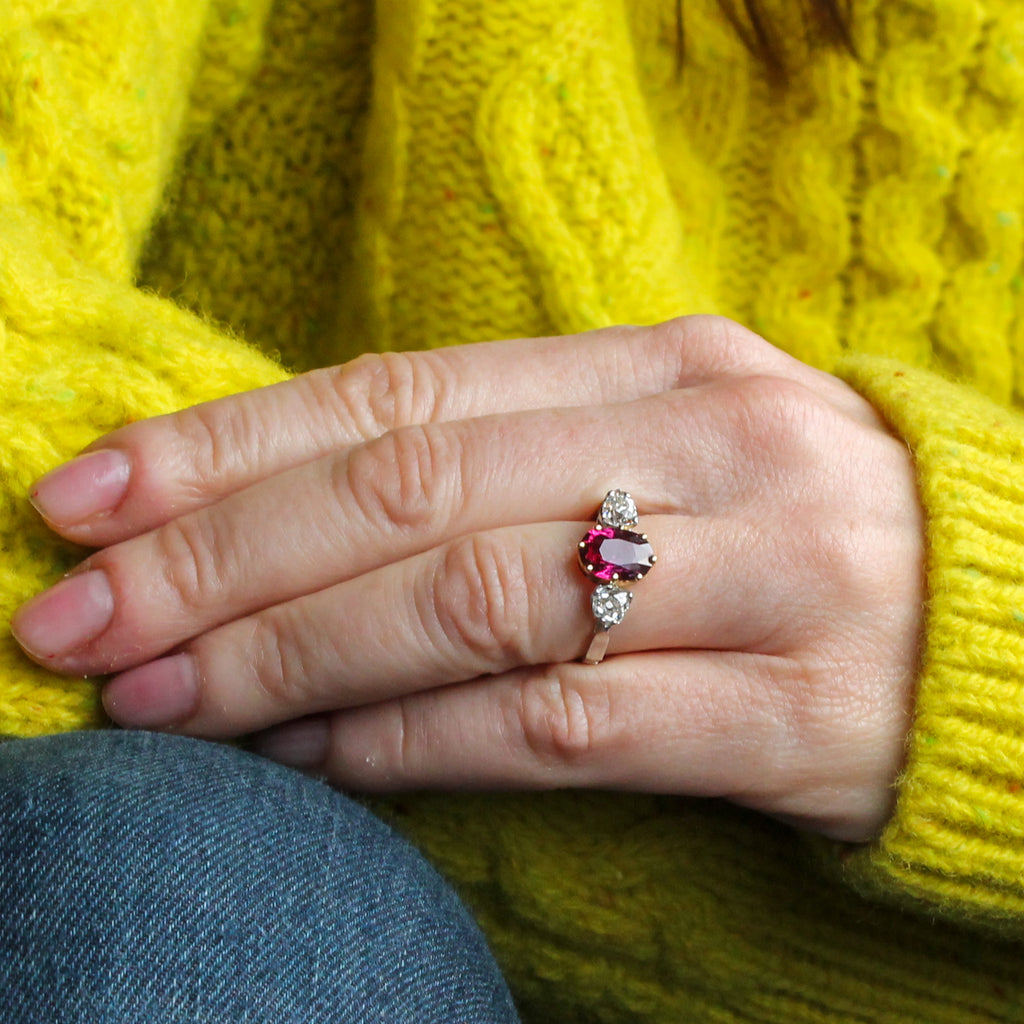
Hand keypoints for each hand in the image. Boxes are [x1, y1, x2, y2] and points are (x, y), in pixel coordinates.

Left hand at [12, 316, 923, 841]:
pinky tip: (312, 763)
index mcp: (666, 367)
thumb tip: (297, 515)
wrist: (1004, 616)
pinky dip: (413, 746)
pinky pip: (563, 727)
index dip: (228, 445)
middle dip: (217, 560)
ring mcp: (769, 582)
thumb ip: (508, 460)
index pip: (398, 391)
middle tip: (74, 617)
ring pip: (474, 610)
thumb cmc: (795, 526)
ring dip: (289, 660)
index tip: (88, 496)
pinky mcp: (799, 719)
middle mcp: (717, 453)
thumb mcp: (666, 449)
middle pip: (412, 494)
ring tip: (156, 697)